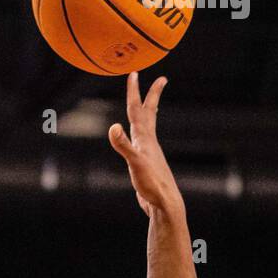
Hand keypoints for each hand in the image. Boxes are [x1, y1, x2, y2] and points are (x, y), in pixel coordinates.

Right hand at [108, 73, 182, 219]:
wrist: (164, 203)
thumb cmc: (151, 184)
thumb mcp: (134, 163)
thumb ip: (123, 145)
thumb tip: (113, 127)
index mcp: (144, 138)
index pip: (137, 110)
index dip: (134, 91)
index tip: (134, 73)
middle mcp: (148, 142)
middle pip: (149, 114)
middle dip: (152, 96)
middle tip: (161, 79)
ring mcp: (148, 153)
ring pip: (147, 128)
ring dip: (148, 114)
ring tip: (149, 107)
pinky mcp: (146, 165)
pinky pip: (142, 144)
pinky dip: (139, 137)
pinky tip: (139, 142)